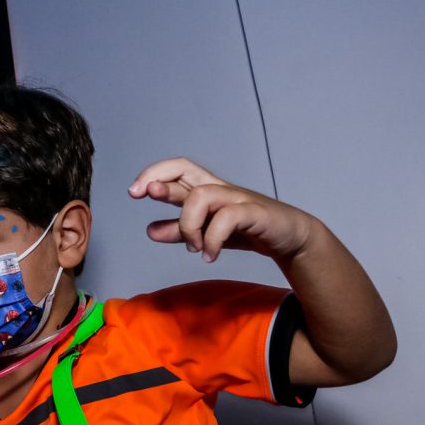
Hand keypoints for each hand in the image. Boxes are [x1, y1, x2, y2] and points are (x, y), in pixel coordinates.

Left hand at [128, 157, 314, 262]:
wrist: (290, 236)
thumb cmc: (247, 228)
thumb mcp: (206, 231)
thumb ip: (179, 230)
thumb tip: (149, 230)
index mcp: (206, 189)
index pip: (177, 169)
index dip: (153, 174)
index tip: (134, 192)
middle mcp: (219, 189)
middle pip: (186, 168)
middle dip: (159, 180)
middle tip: (145, 195)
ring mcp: (236, 198)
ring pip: (201, 196)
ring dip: (188, 225)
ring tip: (194, 248)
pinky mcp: (254, 213)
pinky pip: (226, 219)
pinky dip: (212, 239)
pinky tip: (209, 255)